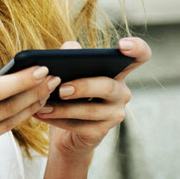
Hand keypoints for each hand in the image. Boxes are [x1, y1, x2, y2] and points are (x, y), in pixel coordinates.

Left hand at [34, 38, 150, 159]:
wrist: (65, 133)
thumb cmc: (69, 95)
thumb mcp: (68, 72)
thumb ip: (70, 55)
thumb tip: (68, 49)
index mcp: (116, 71)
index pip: (139, 56)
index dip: (137, 48)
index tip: (122, 45)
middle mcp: (121, 92)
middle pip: (107, 86)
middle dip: (83, 87)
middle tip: (61, 89)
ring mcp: (114, 114)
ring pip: (91, 110)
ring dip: (63, 108)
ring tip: (42, 105)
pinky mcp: (101, 132)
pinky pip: (79, 126)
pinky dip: (57, 119)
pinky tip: (40, 114)